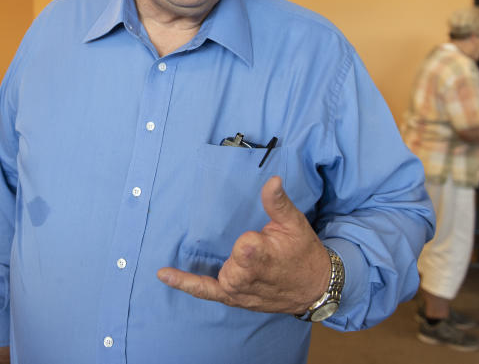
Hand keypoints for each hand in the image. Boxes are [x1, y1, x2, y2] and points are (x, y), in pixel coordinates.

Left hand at [156, 176, 328, 314]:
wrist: (314, 288)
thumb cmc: (304, 253)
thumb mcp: (295, 224)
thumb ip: (278, 203)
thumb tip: (273, 180)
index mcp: (261, 257)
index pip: (242, 244)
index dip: (252, 240)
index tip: (268, 240)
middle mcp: (245, 277)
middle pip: (229, 257)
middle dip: (243, 251)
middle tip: (266, 252)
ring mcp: (237, 290)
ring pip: (220, 272)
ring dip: (229, 265)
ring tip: (250, 262)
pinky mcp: (233, 298)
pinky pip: (204, 291)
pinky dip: (184, 283)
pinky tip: (164, 274)